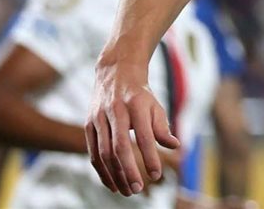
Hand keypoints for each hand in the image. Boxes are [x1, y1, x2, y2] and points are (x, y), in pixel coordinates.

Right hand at [86, 60, 180, 195]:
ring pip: (104, 153)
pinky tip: (112, 184)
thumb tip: (175, 146)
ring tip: (127, 191)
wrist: (116, 74)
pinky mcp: (88, 125)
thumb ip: (162, 127)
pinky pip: (93, 153)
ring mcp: (99, 118)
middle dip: (129, 171)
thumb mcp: (155, 106)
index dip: (150, 157)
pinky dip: (102, 171)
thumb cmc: (140, 95)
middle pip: (120, 147)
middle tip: (137, 189)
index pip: (144, 136)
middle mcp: (115, 111)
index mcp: (136, 105)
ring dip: (114, 175)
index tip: (156, 175)